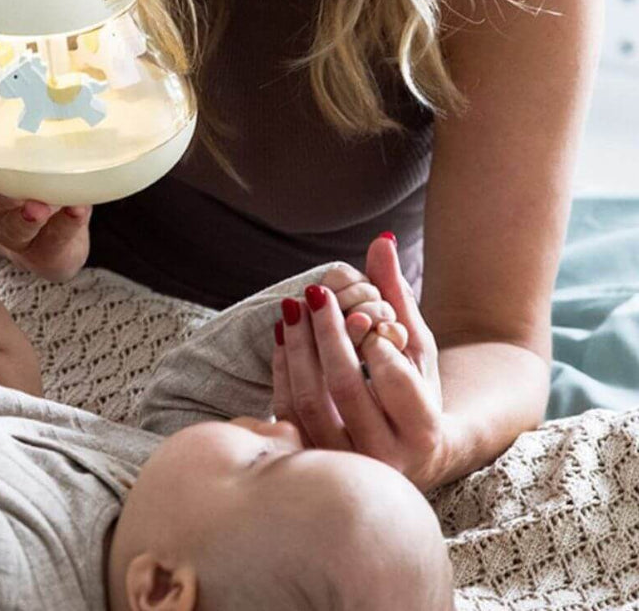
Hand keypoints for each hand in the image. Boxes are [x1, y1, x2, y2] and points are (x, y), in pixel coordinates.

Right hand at [0, 104, 91, 284]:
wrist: (68, 218)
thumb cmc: (40, 158)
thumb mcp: (27, 123)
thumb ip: (20, 94)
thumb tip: (16, 41)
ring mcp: (14, 231)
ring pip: (8, 231)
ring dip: (21, 218)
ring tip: (38, 205)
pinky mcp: (44, 252)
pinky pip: (50, 245)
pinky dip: (65, 227)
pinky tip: (77, 208)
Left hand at [271, 235, 450, 491]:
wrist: (407, 450)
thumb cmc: (416, 388)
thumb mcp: (416, 344)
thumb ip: (397, 294)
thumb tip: (381, 240)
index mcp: (423, 432)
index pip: (399, 387)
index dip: (378, 348)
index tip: (362, 313)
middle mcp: (385, 459)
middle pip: (346, 390)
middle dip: (327, 336)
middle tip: (314, 294)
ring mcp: (345, 464)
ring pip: (310, 403)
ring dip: (297, 349)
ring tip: (293, 308)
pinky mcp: (312, 458)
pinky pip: (287, 412)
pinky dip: (282, 369)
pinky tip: (283, 334)